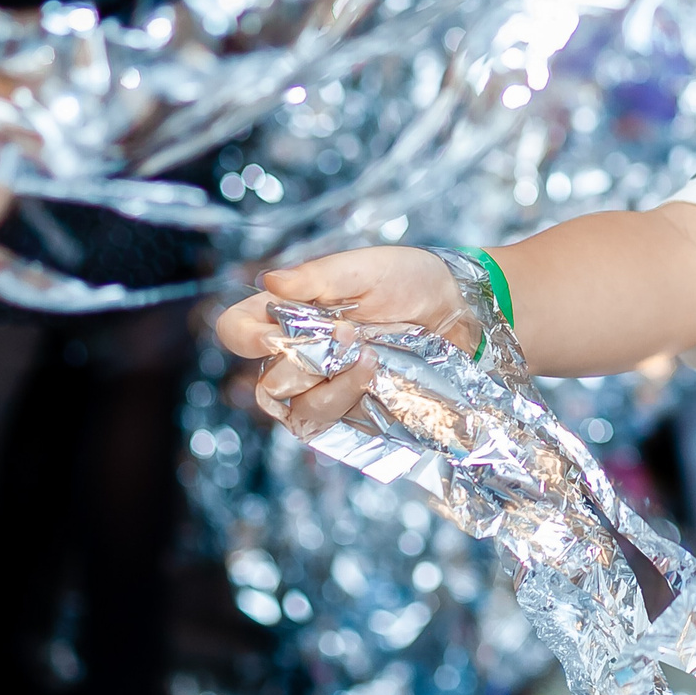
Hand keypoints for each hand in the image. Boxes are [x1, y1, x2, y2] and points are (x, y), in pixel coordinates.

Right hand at [214, 247, 471, 436]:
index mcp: (287, 313)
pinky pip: (332, 426)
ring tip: (371, 357)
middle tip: (348, 336)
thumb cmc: (407, 280)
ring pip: (298, 411)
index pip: (236, 330)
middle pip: (268, 382)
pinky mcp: (351, 415)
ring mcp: (322, 389)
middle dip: (304, 364)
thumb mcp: (365, 269)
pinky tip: (378, 375)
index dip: (244, 337)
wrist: (459, 310)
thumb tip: (270, 282)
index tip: (274, 333)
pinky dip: (350, 401)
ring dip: (333, 387)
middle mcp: (296, 356)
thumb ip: (318, 277)